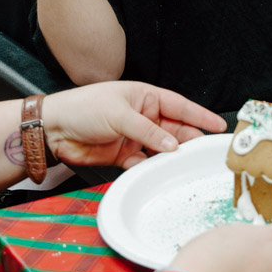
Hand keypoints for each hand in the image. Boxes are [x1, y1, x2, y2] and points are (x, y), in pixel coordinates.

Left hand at [41, 81, 224, 166]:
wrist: (53, 128)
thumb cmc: (83, 107)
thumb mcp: (120, 114)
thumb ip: (148, 131)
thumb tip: (173, 145)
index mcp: (145, 97)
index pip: (180, 106)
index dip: (200, 115)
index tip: (218, 125)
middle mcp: (142, 116)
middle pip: (175, 129)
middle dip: (190, 140)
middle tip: (204, 152)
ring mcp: (134, 136)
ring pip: (162, 148)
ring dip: (171, 157)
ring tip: (185, 166)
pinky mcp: (123, 155)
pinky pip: (144, 163)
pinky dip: (151, 169)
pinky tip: (157, 173)